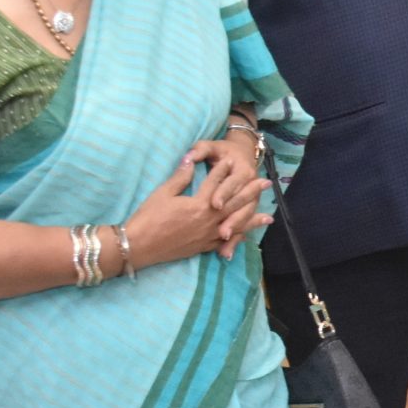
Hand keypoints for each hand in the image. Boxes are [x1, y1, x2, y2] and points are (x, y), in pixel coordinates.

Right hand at [126, 153, 271, 268]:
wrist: (138, 246)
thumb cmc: (148, 218)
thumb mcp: (163, 193)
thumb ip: (180, 177)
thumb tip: (191, 160)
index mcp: (199, 204)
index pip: (215, 183)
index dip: (223, 170)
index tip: (233, 160)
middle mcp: (208, 220)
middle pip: (233, 203)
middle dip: (250, 192)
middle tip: (266, 183)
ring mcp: (207, 235)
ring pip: (235, 225)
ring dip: (252, 219)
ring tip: (269, 215)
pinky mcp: (203, 247)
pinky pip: (225, 241)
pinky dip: (238, 238)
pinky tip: (246, 236)